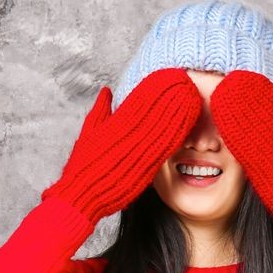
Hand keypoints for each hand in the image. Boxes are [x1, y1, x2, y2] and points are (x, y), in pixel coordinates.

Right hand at [43, 68, 202, 222]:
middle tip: (183, 79)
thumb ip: (100, 111)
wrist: (83, 196)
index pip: (136, 102)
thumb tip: (107, 91)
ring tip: (190, 95)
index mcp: (112, 125)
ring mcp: (136, 153)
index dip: (152, 88)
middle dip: (169, 94)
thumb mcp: (88, 133)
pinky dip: (176, 135)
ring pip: (160, 127)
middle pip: (152, 111)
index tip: (166, 75)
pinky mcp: (145, 169)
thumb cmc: (82, 168)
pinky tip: (188, 124)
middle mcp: (125, 136)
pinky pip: (163, 149)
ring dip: (177, 111)